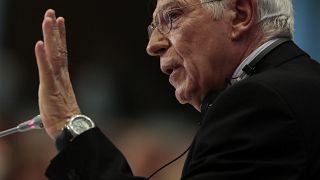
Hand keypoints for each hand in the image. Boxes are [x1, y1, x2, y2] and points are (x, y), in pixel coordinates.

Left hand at [35, 9, 80, 139]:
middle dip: (54, 30)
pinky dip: (42, 57)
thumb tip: (53, 93)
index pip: (61, 52)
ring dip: (50, 37)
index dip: (60, 36)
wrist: (70, 129)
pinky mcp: (50, 88)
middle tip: (52, 13)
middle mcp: (61, 75)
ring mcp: (56, 81)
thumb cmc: (64, 117)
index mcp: (62, 77)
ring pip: (53, 55)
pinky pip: (46, 70)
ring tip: (48, 20)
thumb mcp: (56, 100)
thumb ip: (55, 92)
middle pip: (57, 49)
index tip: (59, 22)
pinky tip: (39, 44)